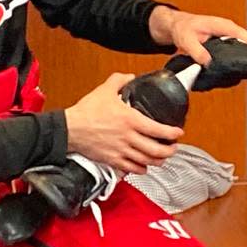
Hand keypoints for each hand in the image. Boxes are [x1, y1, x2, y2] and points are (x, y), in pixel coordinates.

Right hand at [63, 73, 182, 174]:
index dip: (172, 133)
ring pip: (146, 162)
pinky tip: (144, 167)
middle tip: (173, 148)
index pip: (158, 130)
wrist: (69, 129)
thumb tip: (130, 77)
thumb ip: (119, 81)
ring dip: (158, 161)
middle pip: (156, 150)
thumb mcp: (104, 90)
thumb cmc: (86, 112)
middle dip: (169, 151)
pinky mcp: (112, 161)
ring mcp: (121, 151)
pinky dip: (141, 169)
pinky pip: (132, 169)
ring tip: (163, 158)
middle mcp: (128, 138)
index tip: (178, 133)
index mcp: (130, 120)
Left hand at [149, 6, 246, 65]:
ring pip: (241, 44)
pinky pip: (235, 47)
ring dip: (246, 55)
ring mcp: (225, 34)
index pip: (240, 33)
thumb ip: (197, 51)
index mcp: (220, 25)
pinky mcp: (223, 40)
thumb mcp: (187, 40)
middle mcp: (226, 29)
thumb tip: (208, 62)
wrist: (178, 25)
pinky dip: (238, 55)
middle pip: (245, 39)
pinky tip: (237, 66)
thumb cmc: (183, 28)